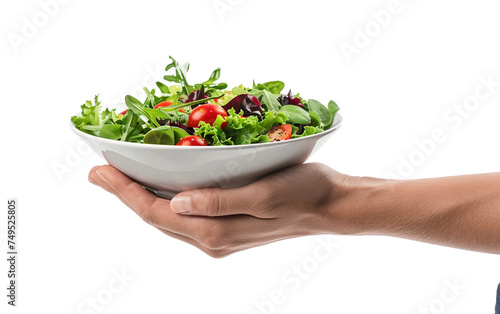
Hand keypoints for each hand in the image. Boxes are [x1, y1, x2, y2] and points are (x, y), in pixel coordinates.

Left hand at [88, 163, 354, 257]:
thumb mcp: (264, 195)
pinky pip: (185, 217)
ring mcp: (219, 237)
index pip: (157, 212)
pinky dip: (165, 201)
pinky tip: (161, 188)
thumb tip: (178, 203)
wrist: (330, 207)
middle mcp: (212, 239)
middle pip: (156, 217)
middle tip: (100, 172)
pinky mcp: (228, 228)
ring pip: (169, 219)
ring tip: (121, 179)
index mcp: (215, 232)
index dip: (125, 192)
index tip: (99, 172)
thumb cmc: (303, 193)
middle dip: (126, 194)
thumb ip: (220, 202)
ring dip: (142, 198)